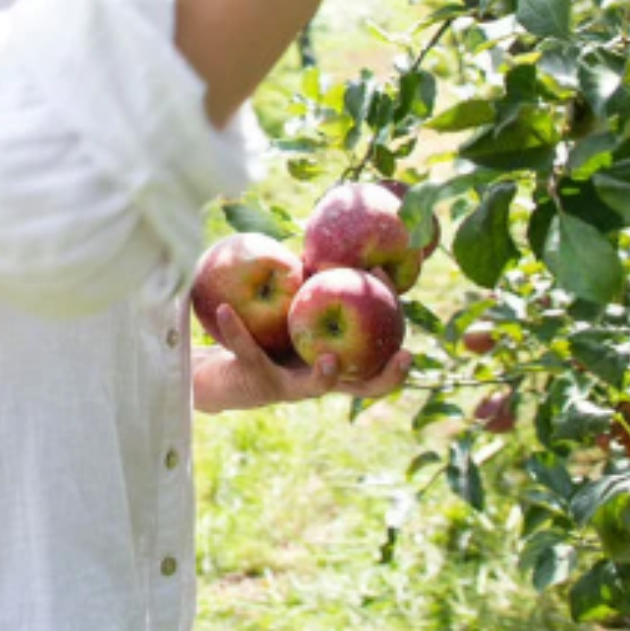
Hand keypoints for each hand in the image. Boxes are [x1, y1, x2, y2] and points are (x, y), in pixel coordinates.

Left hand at [191, 303, 411, 413]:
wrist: (227, 371)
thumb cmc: (270, 335)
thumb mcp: (297, 309)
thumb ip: (317, 286)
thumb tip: (339, 243)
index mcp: (339, 364)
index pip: (380, 356)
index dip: (395, 332)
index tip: (401, 300)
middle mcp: (321, 381)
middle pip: (365, 387)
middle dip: (389, 377)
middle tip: (406, 355)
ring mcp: (290, 386)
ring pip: (313, 387)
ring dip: (325, 374)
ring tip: (332, 357)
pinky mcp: (256, 379)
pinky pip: (247, 352)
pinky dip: (235, 330)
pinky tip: (223, 309)